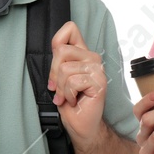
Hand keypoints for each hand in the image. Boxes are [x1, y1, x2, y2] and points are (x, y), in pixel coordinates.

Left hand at [47, 21, 110, 145]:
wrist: (80, 125)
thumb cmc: (70, 103)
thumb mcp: (59, 78)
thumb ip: (58, 61)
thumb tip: (56, 49)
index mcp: (82, 53)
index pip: (70, 29)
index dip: (57, 41)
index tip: (55, 63)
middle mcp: (92, 58)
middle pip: (62, 50)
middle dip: (54, 73)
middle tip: (59, 89)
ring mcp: (97, 69)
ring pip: (66, 69)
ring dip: (62, 88)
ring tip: (68, 96)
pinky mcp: (99, 82)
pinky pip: (73, 82)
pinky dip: (69, 94)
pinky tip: (75, 100)